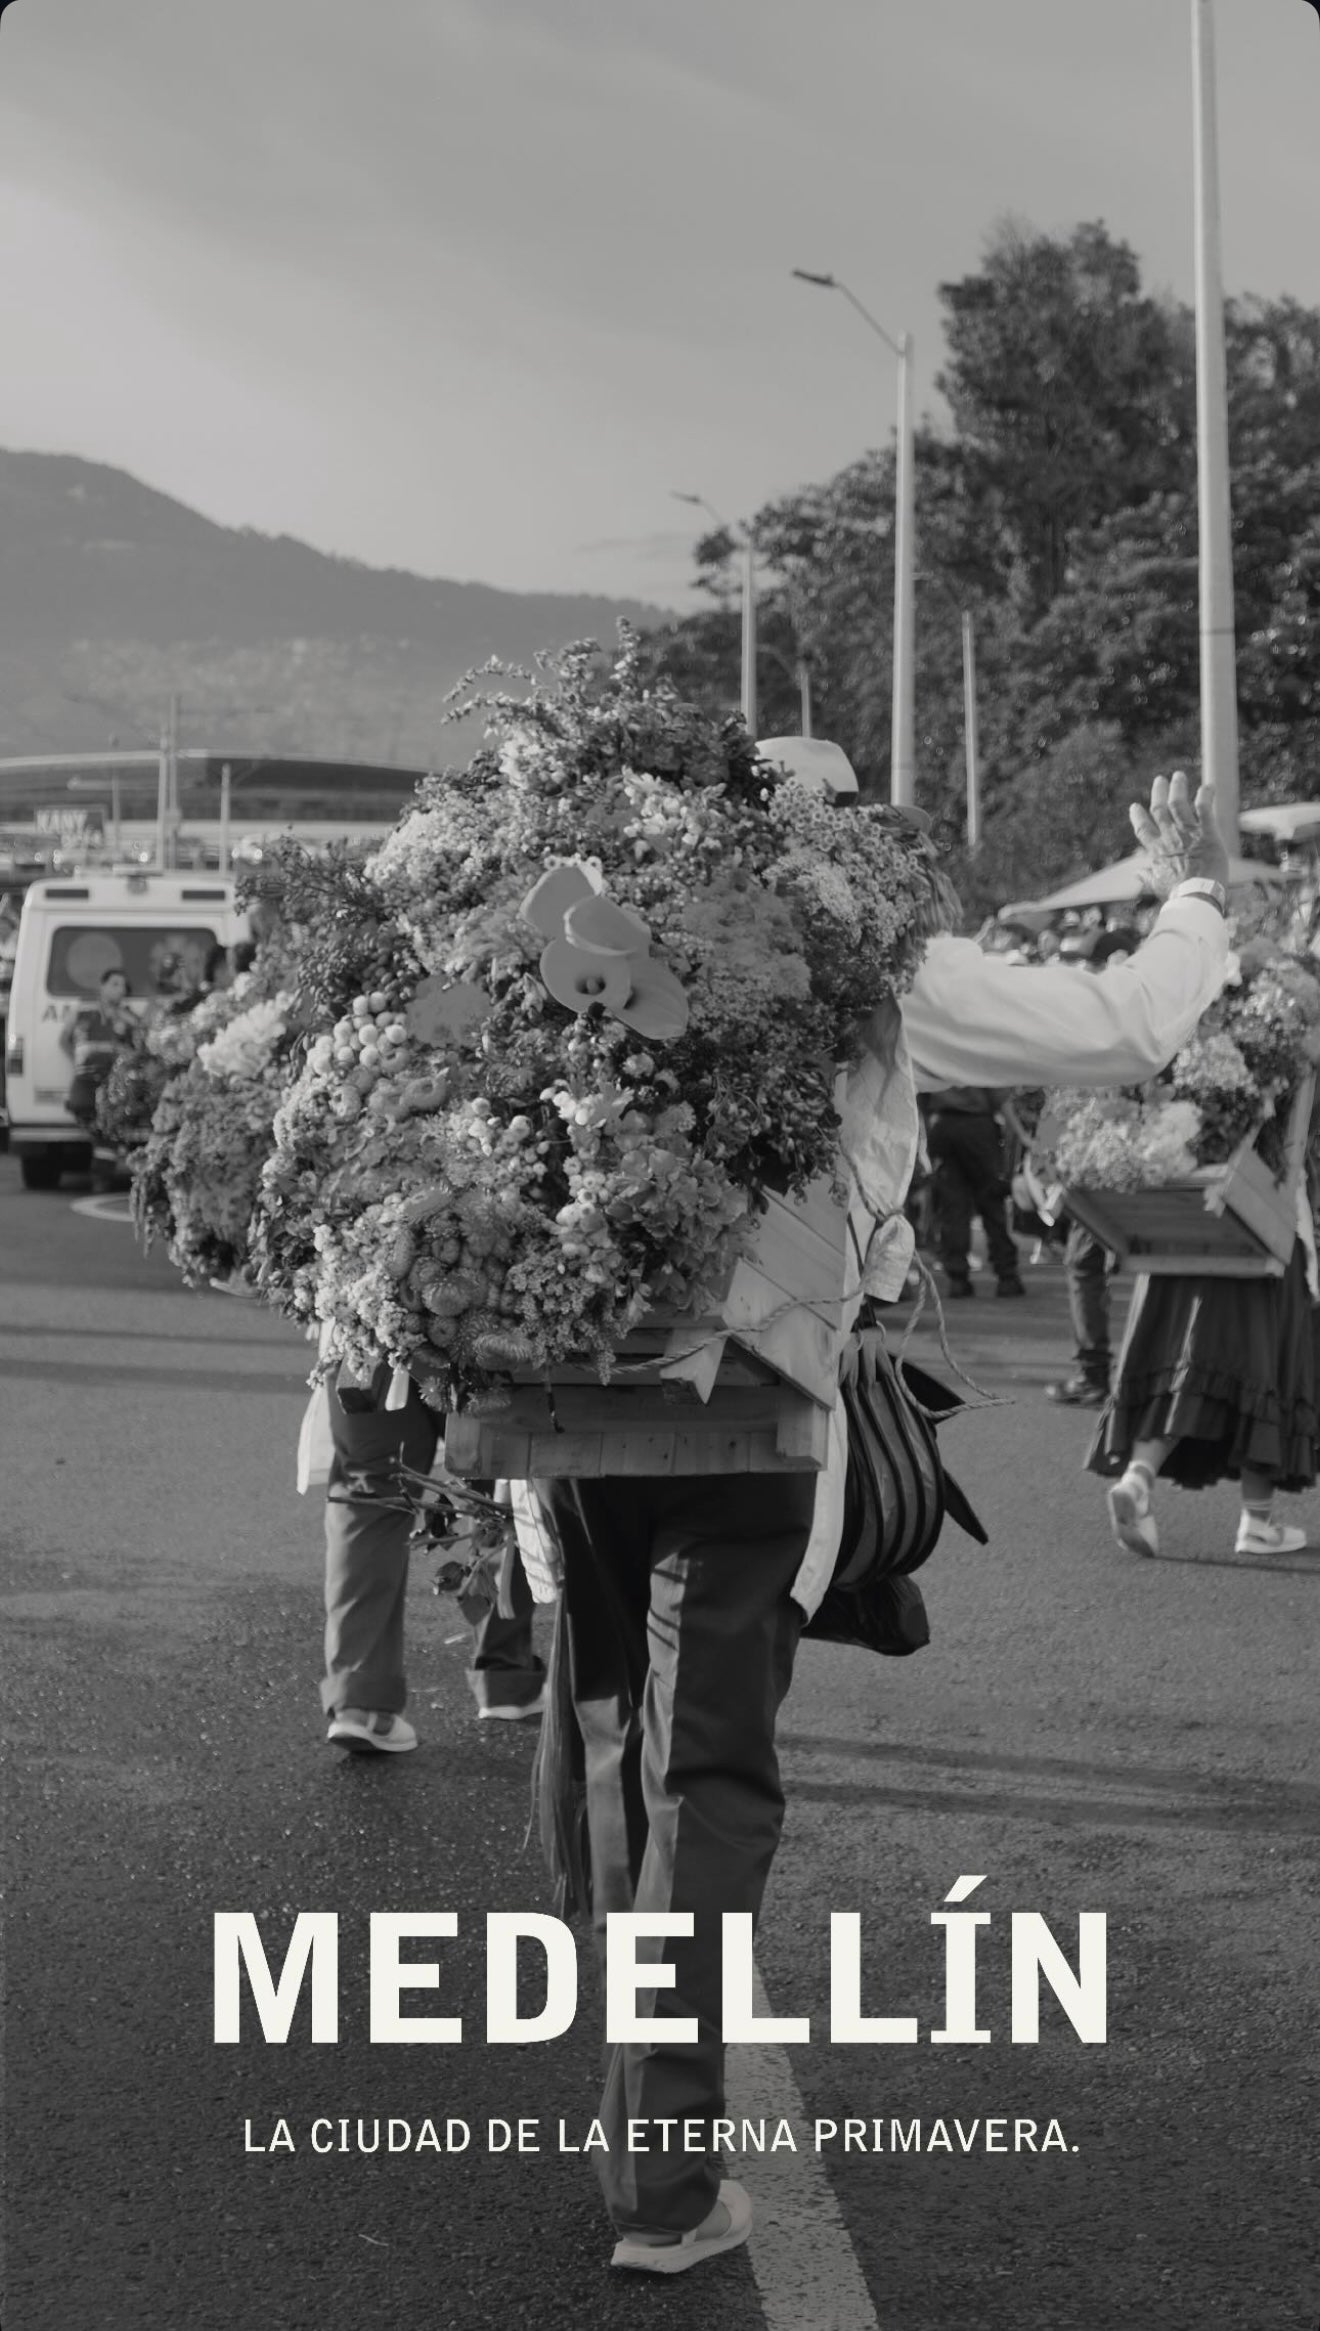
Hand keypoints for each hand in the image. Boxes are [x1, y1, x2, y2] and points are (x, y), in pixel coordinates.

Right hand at [1129, 771, 1230, 897]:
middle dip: (1159, 792)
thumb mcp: (1157, 886)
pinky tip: (1207, 786)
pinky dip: (1205, 796)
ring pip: (1179, 803)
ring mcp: (1188, 833)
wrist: (1196, 895)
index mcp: (1156, 851)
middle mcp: (1169, 837)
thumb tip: (1136, 874)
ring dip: (1178, 788)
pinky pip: (1204, 808)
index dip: (1138, 816)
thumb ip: (1147, 877)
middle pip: (1160, 809)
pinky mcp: (1207, 832)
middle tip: (1159, 780)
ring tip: (1178, 776)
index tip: (1135, 806)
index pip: (1143, 829)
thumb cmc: (1176, 894)